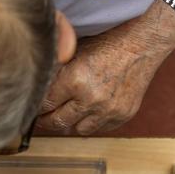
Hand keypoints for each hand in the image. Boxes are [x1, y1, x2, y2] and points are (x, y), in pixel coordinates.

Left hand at [38, 0, 174, 134]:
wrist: (142, 46)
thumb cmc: (107, 44)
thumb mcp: (75, 52)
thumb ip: (56, 72)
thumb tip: (36, 88)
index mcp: (75, 79)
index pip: (45, 103)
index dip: (36, 106)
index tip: (32, 107)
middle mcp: (91, 99)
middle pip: (58, 121)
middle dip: (47, 120)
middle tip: (42, 118)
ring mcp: (108, 110)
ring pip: (78, 130)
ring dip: (71, 122)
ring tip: (68, 113)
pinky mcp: (122, 116)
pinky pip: (99, 129)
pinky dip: (92, 122)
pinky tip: (91, 109)